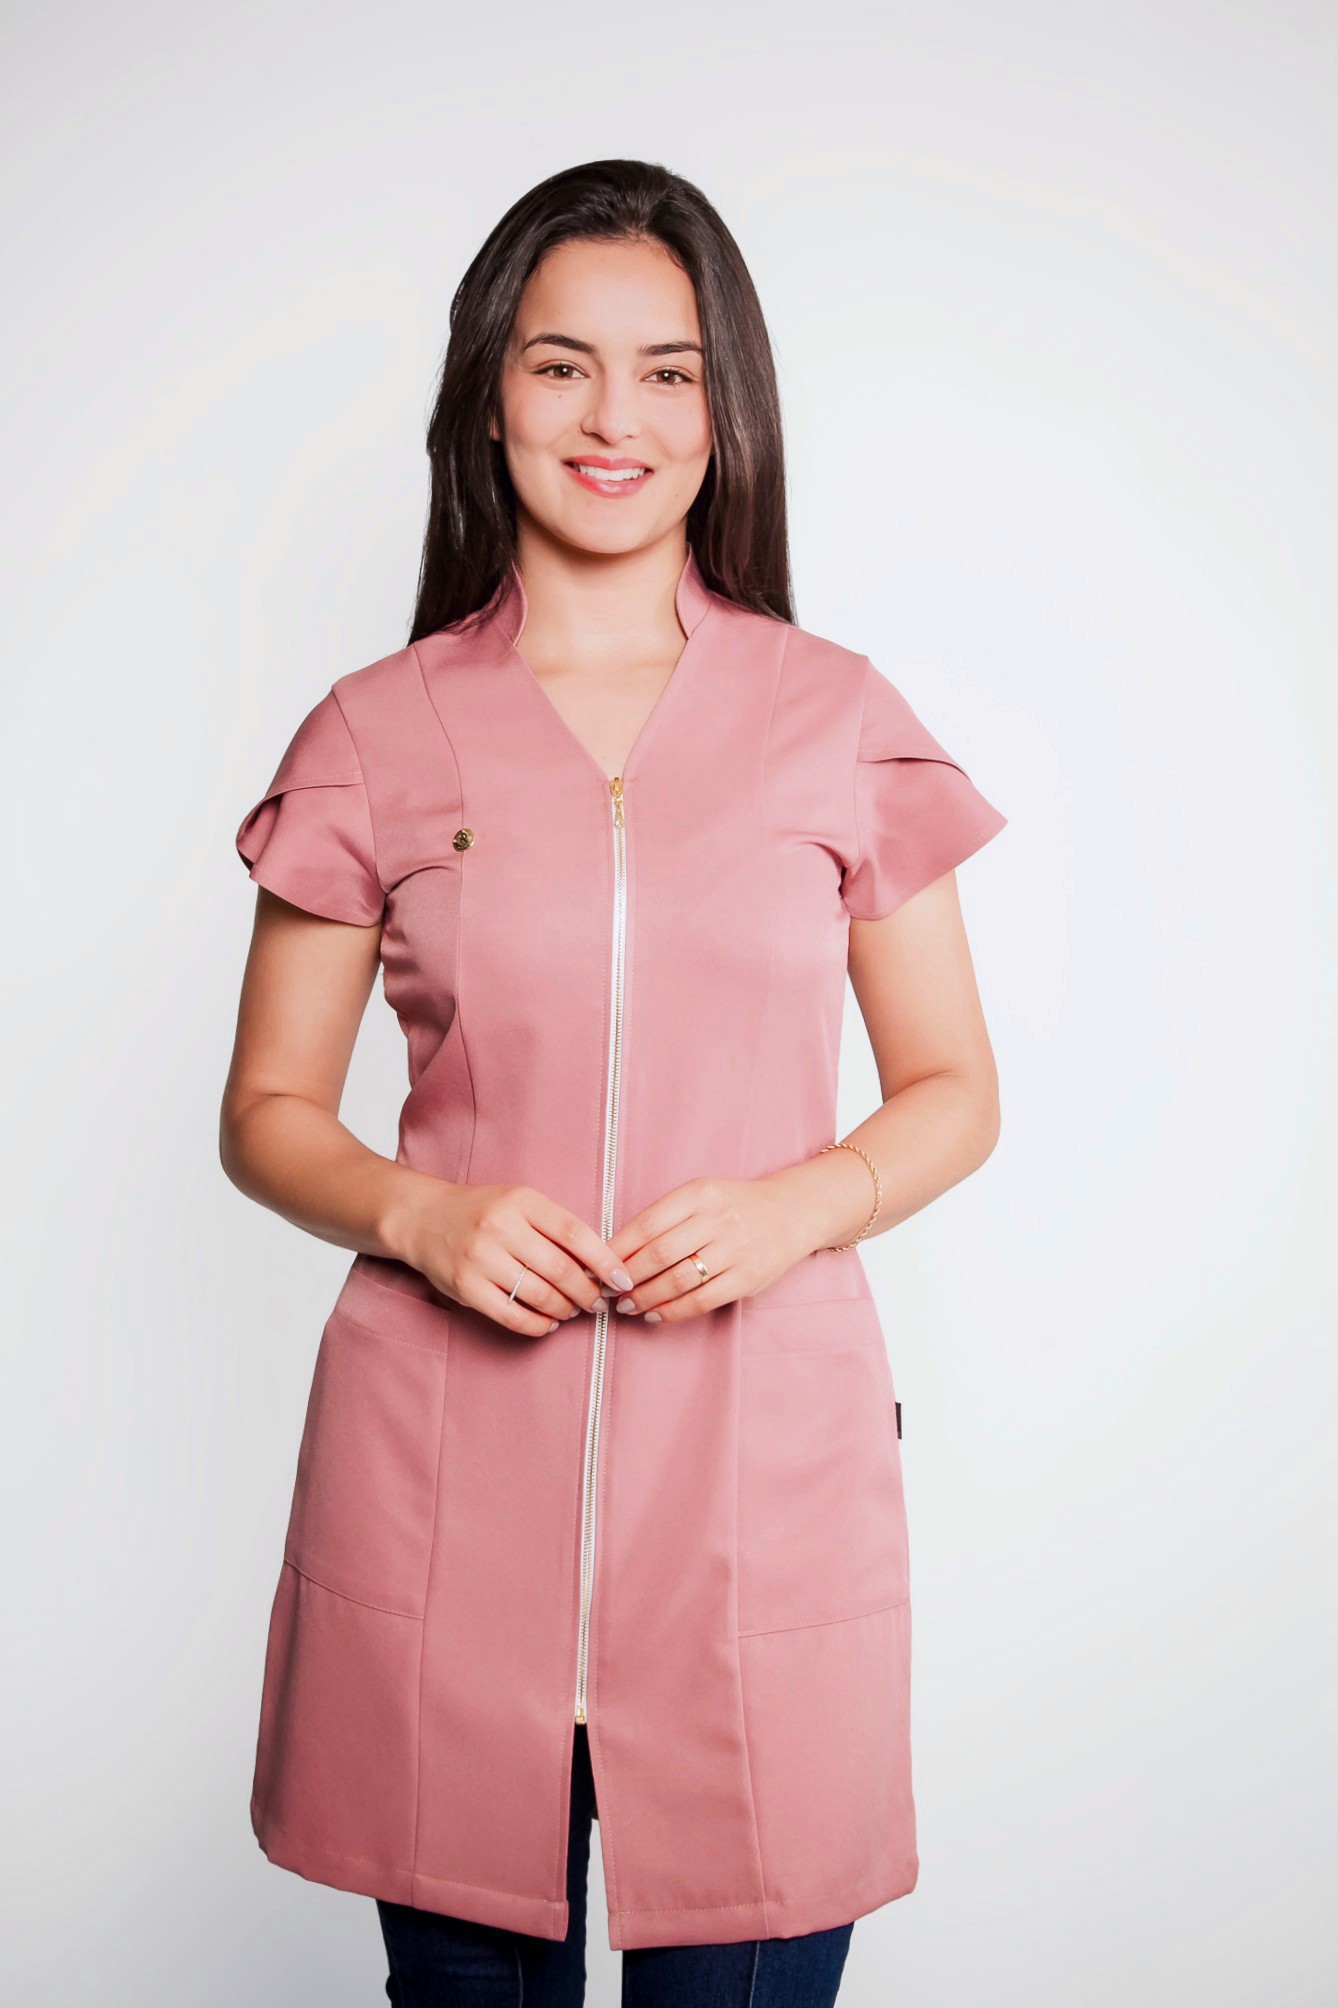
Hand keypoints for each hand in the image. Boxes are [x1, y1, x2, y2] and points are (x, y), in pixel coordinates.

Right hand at [397, 1182, 634, 1336]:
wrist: (423, 1218)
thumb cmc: (482, 1212)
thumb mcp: (520, 1203)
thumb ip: (556, 1227)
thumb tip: (600, 1265)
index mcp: (522, 1202)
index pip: (575, 1234)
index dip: (605, 1261)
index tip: (623, 1279)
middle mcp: (501, 1227)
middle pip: (561, 1270)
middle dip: (588, 1293)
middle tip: (598, 1302)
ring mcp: (481, 1258)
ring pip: (539, 1296)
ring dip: (565, 1309)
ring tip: (571, 1311)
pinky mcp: (466, 1286)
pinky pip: (512, 1316)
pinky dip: (538, 1325)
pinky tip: (547, 1322)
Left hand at [605, 1175, 810, 1323]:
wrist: (791, 1213)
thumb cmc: (734, 1207)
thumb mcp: (701, 1196)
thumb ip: (664, 1218)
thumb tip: (617, 1251)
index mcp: (699, 1193)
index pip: (647, 1224)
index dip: (617, 1250)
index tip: (598, 1266)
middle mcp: (718, 1219)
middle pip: (659, 1254)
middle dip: (627, 1277)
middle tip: (607, 1291)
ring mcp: (736, 1249)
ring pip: (678, 1280)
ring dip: (646, 1297)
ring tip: (628, 1305)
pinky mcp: (748, 1277)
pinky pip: (702, 1300)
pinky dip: (673, 1311)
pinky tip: (656, 1314)